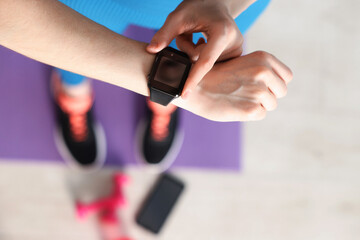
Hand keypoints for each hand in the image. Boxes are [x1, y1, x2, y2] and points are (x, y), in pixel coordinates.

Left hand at [147, 0, 243, 97]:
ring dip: (193, 53)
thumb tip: (151, 50)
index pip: (205, 62)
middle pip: (200, 62)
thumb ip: (164, 33)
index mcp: (223, 33)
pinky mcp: (235, 56)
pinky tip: (203, 42)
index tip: (184, 94)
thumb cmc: (198, 6)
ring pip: (204, 64)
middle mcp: (234, 44)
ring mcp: (236, 52)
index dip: (193, 79)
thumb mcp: (178, 16)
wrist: (217, 2)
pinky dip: (201, 56)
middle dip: (187, 52)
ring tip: (197, 36)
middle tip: (187, 35)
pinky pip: (211, 64)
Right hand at [173, 51, 292, 121]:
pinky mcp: (252, 109)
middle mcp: (264, 73)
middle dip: (267, 95)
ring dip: (257, 104)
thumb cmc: (215, 76)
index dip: (275, 83)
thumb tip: (275, 87)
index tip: (262, 86)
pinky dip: (248, 113)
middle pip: (281, 92)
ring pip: (271, 105)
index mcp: (264, 59)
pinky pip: (260, 115)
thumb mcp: (242, 64)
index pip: (286, 77)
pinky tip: (234, 105)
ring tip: (237, 98)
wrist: (193, 86)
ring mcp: (259, 91)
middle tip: (247, 94)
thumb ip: (261, 71)